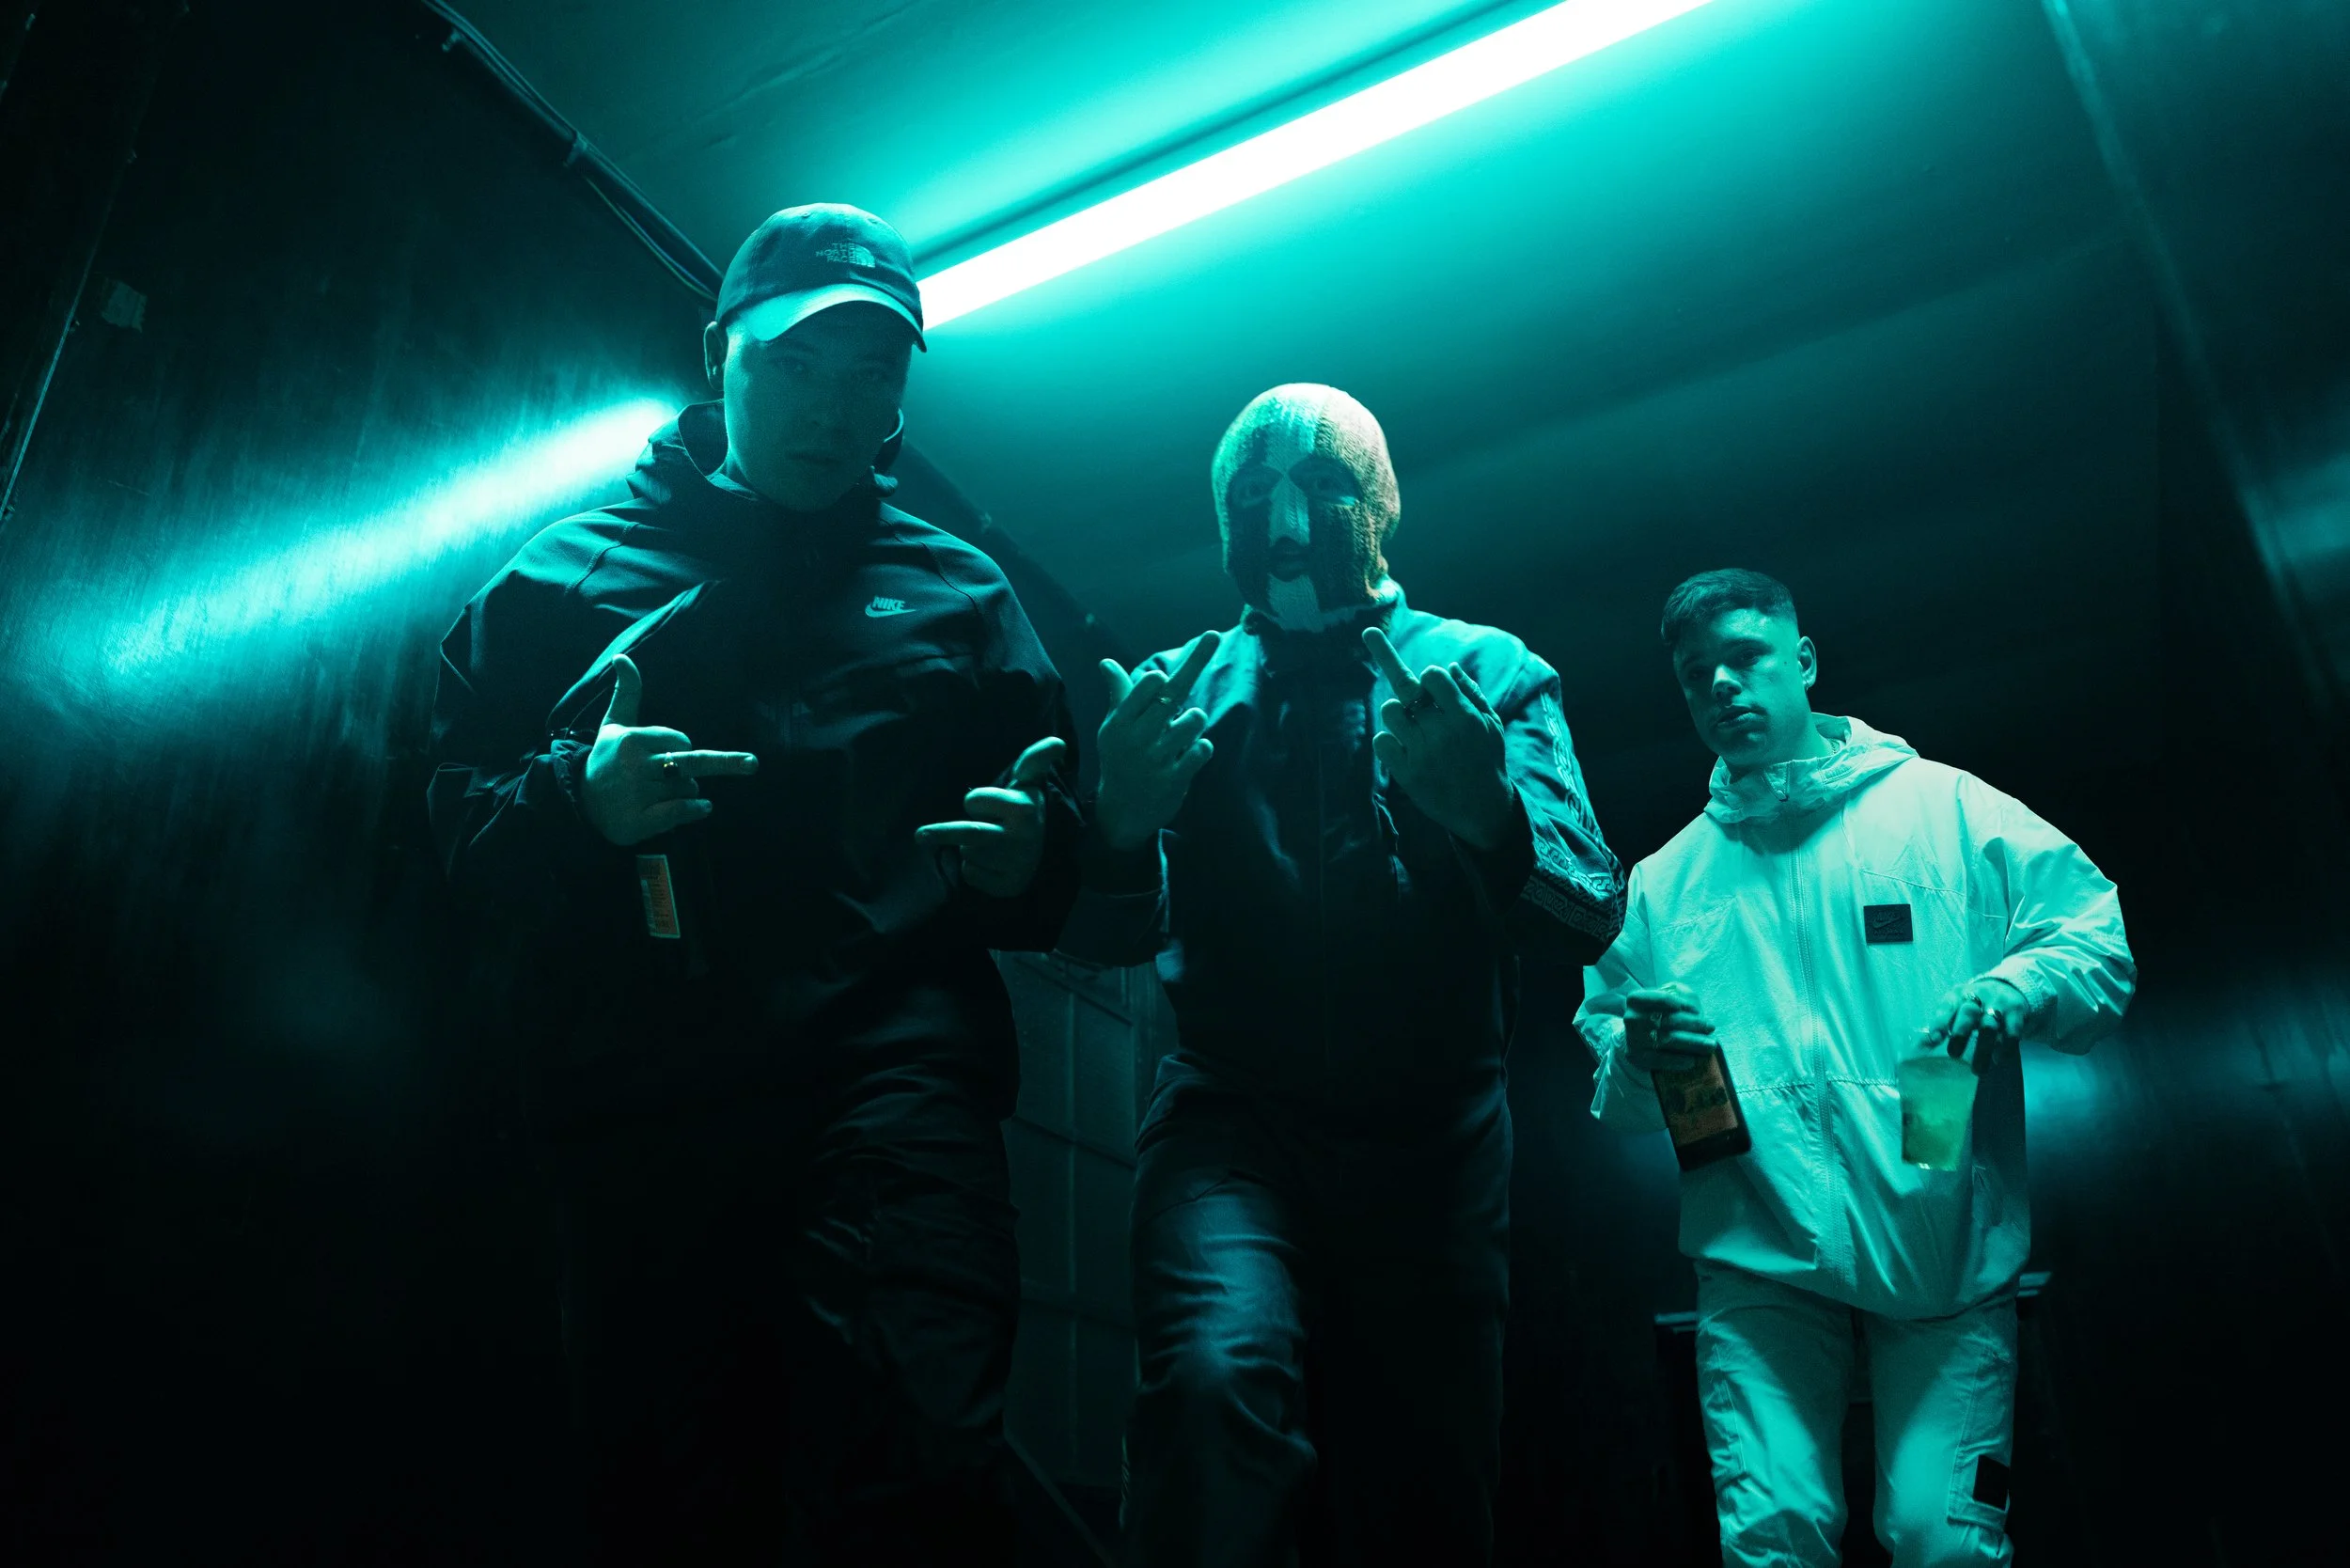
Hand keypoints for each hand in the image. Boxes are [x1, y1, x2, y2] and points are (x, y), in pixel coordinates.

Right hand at [580, 655, 758, 845]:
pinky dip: (697, 810)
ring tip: (660, 794)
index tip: (665, 755)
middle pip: (691, 763)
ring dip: (688, 792)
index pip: (681, 741)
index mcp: (631, 741)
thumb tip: (622, 656)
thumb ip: (627, 692)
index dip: (681, 748)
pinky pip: (682, 811)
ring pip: (689, 789)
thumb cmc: (606, 758)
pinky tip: (702, 808)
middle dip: (725, 762)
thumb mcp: (614, 723)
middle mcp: (634, 767)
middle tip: (753, 763)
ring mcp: (637, 796)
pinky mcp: (640, 822)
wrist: (579, 800)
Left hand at [917, 737, 1068, 897]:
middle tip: (918, 836)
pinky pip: (972, 875)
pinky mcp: (1007, 886)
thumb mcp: (1029, 782)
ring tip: (990, 843)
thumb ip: (1035, 759)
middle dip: (942, 832)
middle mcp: (1020, 837)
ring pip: (968, 854)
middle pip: (969, 833)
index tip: (985, 804)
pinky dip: (974, 870)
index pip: (974, 801)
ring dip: (970, 848)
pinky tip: (990, 864)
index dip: (976, 801)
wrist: (1041, 851)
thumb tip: (1058, 743)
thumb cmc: (1023, 809)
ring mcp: (1014, 864)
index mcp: (1023, 808)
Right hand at [1092, 632, 1220, 851]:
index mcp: (1120, 722)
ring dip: (1196, 721)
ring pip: (1195, 720)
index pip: (1151, 683)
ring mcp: (1156, 760)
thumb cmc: (1120, 760)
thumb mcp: (1113, 728)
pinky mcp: (1174, 781)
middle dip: (1195, 670)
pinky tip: (1191, 755)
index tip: (1183, 660)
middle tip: (1207, 649)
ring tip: (1184, 732)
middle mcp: (1137, 738)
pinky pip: (1202, 750)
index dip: (1168, 673)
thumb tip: (1106, 662)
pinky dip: (1202, 748)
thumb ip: (1119, 694)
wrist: (1121, 813)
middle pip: (1175, 693)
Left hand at [1363, 626, 1513, 849]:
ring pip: (1390, 711)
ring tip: (1410, 726)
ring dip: (1395, 712)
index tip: (1428, 681)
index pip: (1434, 676)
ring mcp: (1422, 754)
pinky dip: (1387, 741)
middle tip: (1371, 637)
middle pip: (1407, 689)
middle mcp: (1443, 733)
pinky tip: (1403, 748)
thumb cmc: (1487, 760)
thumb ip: (1471, 693)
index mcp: (1465, 717)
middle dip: (1397, 674)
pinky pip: (1381, 741)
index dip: (1429, 675)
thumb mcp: (1491, 725)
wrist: (1482, 809)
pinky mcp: (1406, 773)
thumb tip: (1449, 666)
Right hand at [1624, 984, 1716, 1074]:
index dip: (1683, 1004)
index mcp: (1636, 999)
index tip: (1698, 1011)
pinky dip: (1678, 1060)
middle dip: (1694, 1024)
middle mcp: (1632, 1018)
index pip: (1663, 999)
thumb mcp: (1664, 998)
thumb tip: (1695, 1009)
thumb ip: (1679, 995)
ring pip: (1668, 1040)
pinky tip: (1692, 1061)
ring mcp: (1633, 1038)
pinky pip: (1661, 1060)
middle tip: (1711, 1027)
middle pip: (1669, 1021)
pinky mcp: (1637, 1057)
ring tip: (1710, 1045)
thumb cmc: (1655, 1014)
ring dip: (1693, 1043)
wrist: (1635, 1037)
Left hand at [1918, 977, 2030, 1074]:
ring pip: (1989, 1026)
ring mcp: (1999, 1004)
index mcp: (1958, 995)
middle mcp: (1978, 996)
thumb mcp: (1957, 1007)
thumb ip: (1943, 1023)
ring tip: (1977, 1070)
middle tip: (1953, 1055)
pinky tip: (1997, 1060)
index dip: (1940, 1022)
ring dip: (1982, 1050)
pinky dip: (2004, 1048)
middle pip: (1968, 1013)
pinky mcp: (2016, 1013)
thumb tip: (1925, 1044)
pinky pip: (2011, 1032)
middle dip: (1960, 1035)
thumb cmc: (1974, 1006)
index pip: (1947, 1006)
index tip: (1935, 1039)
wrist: (2009, 990)